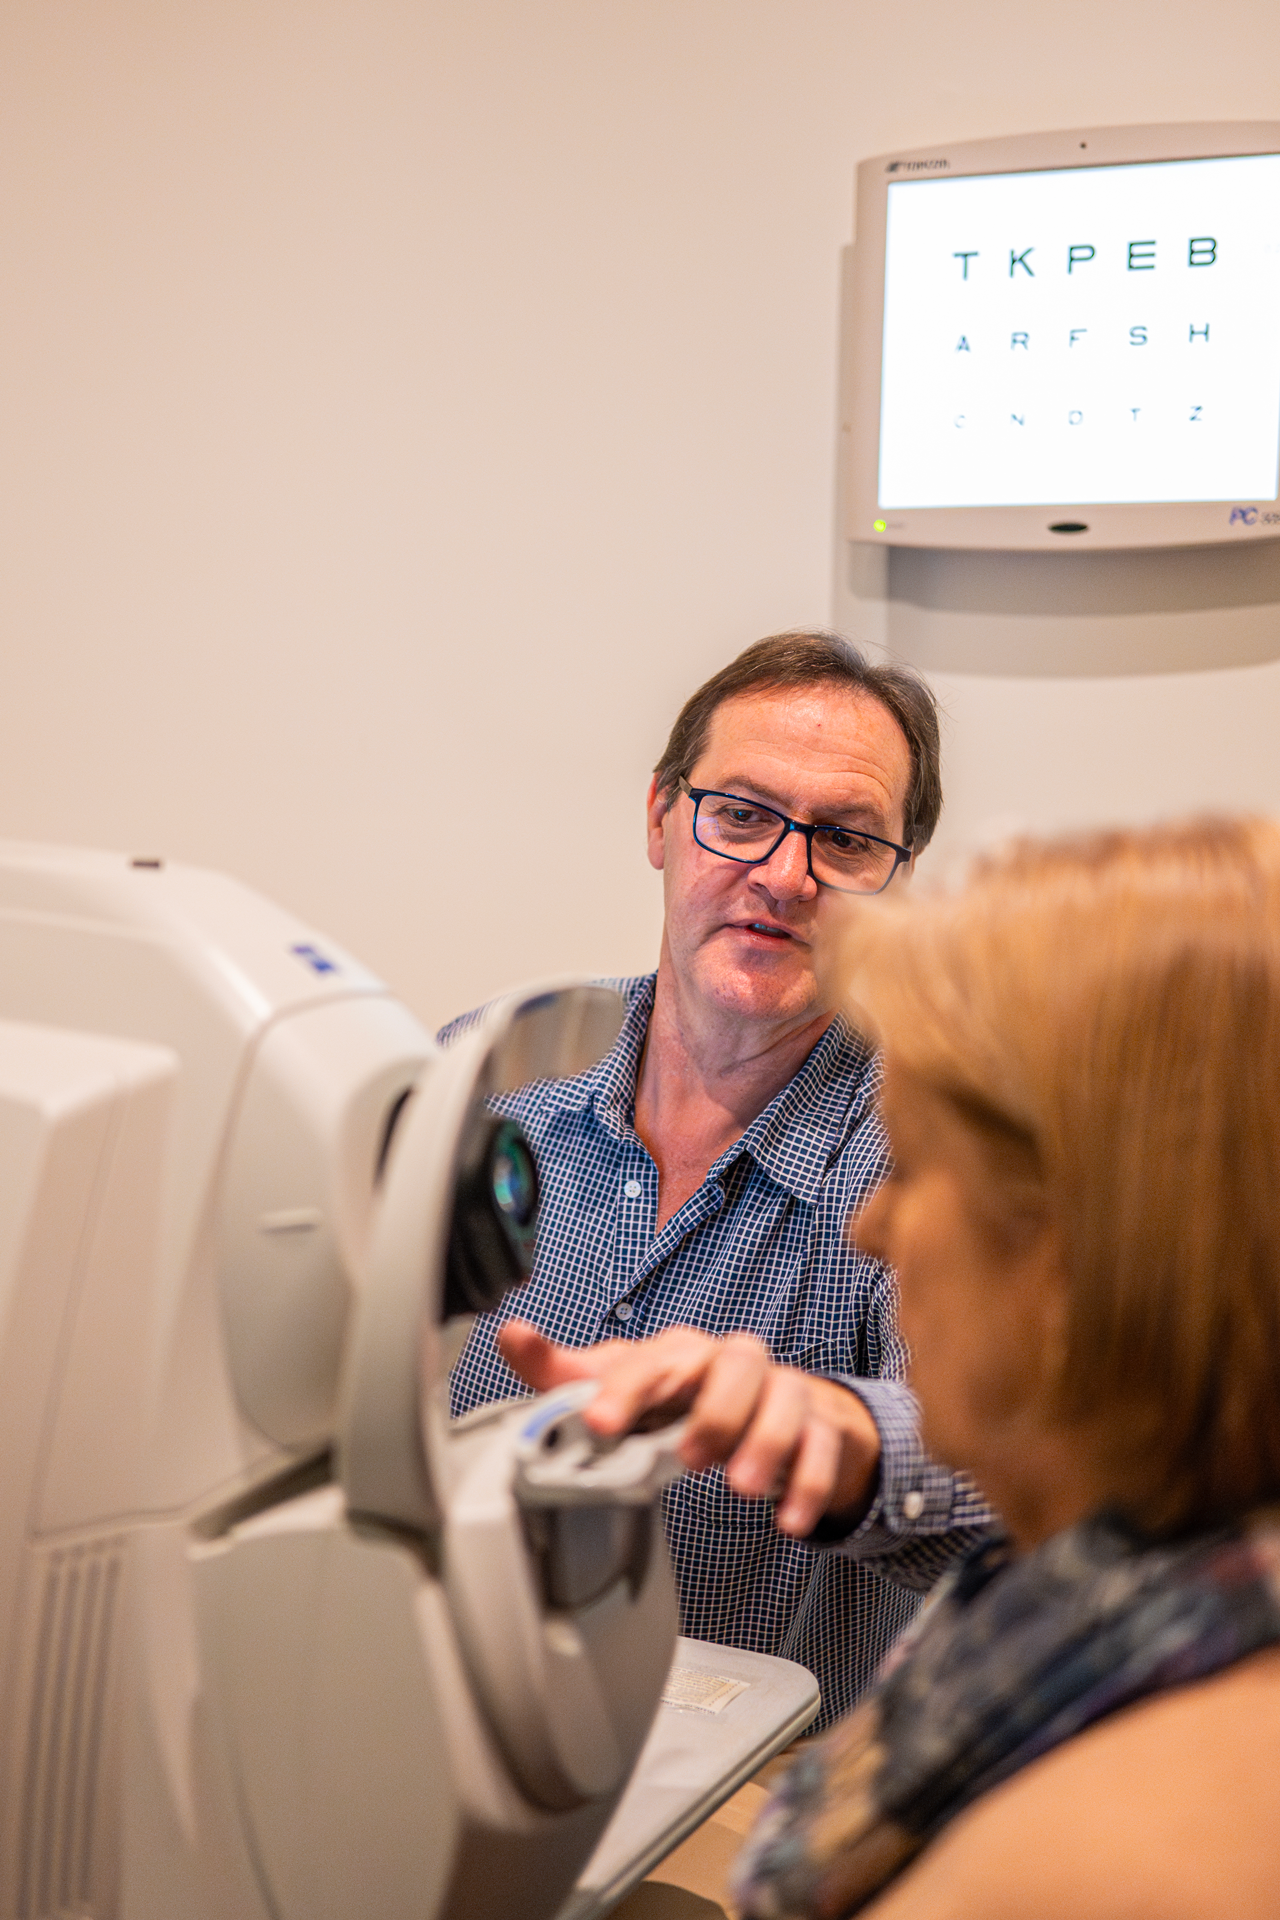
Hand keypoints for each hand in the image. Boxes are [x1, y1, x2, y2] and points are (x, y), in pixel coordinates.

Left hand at [497, 1320, 881, 1537]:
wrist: (769, 1404)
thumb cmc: (688, 1396)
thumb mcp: (628, 1388)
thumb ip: (569, 1375)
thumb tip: (513, 1337)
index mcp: (681, 1352)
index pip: (653, 1358)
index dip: (625, 1388)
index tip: (600, 1423)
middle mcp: (734, 1363)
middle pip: (733, 1363)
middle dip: (711, 1409)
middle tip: (689, 1456)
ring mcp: (783, 1391)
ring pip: (785, 1398)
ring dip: (765, 1443)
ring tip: (743, 1487)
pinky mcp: (820, 1427)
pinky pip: (823, 1448)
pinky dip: (810, 1483)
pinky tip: (790, 1520)